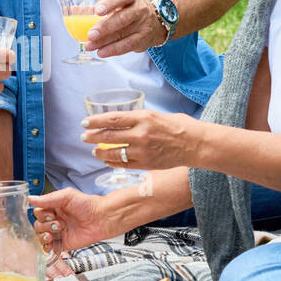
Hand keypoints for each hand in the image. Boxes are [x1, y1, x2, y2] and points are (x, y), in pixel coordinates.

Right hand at [29, 188, 114, 254]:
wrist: (101, 219)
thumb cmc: (88, 205)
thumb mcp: (66, 196)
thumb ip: (48, 199)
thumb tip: (31, 199)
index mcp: (54, 207)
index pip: (38, 212)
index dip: (42, 214)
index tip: (51, 214)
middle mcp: (54, 219)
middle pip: (37, 225)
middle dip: (45, 225)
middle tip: (57, 223)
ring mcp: (58, 232)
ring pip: (41, 236)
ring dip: (45, 235)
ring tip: (57, 231)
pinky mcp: (62, 243)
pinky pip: (49, 247)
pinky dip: (47, 246)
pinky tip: (52, 242)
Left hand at [81, 109, 199, 170]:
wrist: (196, 144)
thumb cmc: (180, 126)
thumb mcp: (157, 115)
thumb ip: (139, 119)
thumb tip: (122, 122)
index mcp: (143, 118)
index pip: (112, 119)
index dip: (96, 121)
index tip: (85, 122)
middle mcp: (141, 134)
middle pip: (109, 136)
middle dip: (93, 137)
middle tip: (84, 137)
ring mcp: (143, 150)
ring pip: (114, 152)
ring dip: (100, 152)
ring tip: (93, 151)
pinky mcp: (147, 164)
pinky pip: (124, 164)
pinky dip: (113, 163)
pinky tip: (107, 161)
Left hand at [84, 0, 166, 57]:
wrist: (154, 19)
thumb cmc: (127, 9)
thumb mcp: (117, 3)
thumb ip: (97, 7)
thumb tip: (74, 10)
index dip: (109, 3)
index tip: (96, 10)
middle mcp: (139, 9)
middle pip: (122, 18)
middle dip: (104, 27)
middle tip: (90, 34)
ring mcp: (144, 24)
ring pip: (124, 34)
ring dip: (105, 42)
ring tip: (90, 46)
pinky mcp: (144, 38)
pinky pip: (128, 45)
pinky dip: (113, 50)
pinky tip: (101, 52)